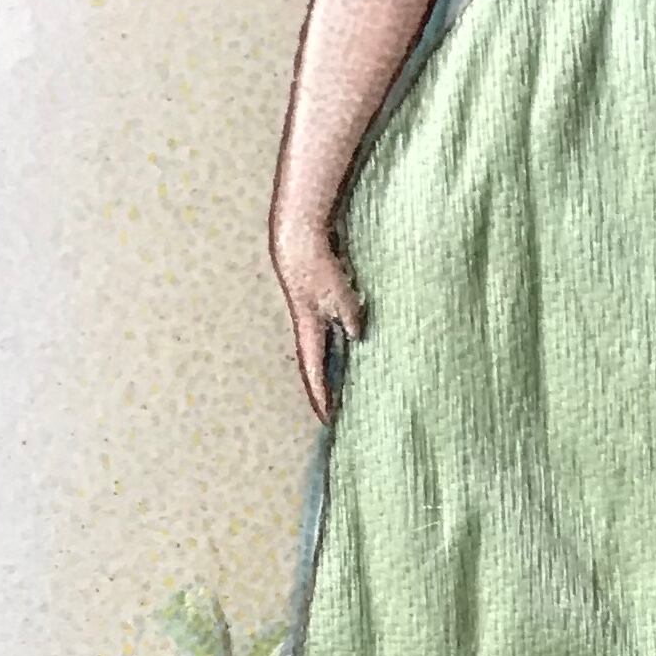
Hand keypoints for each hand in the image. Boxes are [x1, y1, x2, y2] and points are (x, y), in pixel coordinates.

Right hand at [273, 218, 364, 420]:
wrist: (299, 236)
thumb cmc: (316, 265)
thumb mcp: (340, 295)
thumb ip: (351, 317)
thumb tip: (356, 336)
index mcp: (308, 329)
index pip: (314, 371)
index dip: (321, 396)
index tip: (327, 419)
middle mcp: (307, 326)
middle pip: (316, 365)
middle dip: (325, 389)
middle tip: (335, 412)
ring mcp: (312, 314)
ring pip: (323, 349)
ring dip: (334, 368)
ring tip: (347, 387)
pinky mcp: (319, 301)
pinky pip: (330, 332)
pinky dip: (340, 345)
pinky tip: (353, 349)